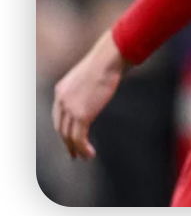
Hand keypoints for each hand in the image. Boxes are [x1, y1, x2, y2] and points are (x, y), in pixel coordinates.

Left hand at [52, 31, 127, 159]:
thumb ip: (89, 86)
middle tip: (74, 153)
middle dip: (67, 143)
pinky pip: (79, 138)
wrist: (108, 59)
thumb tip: (101, 88)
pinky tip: (90, 154)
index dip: (63, 129)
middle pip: (61, 128)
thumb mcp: (91, 75)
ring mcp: (70, 109)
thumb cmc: (106, 61)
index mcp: (61, 91)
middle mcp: (61, 101)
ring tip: (84, 157)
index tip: (70, 138)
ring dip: (76, 149)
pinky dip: (83, 148)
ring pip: (69, 136)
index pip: (58, 116)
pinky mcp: (82, 115)